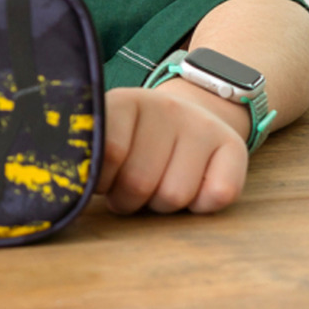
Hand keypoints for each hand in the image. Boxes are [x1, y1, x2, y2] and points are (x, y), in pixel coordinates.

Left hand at [98, 84, 248, 215]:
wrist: (185, 118)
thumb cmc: (132, 142)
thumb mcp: (102, 139)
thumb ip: (87, 157)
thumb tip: (75, 188)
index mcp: (124, 102)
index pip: (106, 152)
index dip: (101, 181)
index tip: (101, 180)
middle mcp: (165, 107)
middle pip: (138, 183)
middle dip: (130, 199)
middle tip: (130, 188)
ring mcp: (201, 124)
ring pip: (174, 196)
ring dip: (162, 205)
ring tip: (158, 186)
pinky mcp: (233, 145)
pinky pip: (218, 195)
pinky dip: (201, 206)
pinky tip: (192, 189)